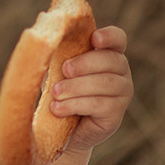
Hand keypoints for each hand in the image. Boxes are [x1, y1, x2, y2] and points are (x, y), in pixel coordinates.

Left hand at [49, 25, 131, 152]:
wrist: (61, 127)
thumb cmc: (60, 90)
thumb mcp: (57, 71)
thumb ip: (57, 56)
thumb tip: (42, 43)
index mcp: (108, 54)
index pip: (118, 39)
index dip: (109, 36)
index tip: (94, 39)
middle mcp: (121, 72)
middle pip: (111, 60)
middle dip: (85, 63)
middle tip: (64, 70)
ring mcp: (122, 93)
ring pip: (105, 83)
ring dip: (77, 87)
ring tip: (56, 93)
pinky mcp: (116, 114)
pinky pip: (100, 105)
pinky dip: (76, 104)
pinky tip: (58, 108)